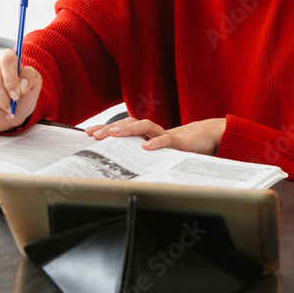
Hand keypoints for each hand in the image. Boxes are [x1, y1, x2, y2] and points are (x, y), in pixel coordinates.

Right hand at [0, 49, 41, 132]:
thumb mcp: (34, 84)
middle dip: (4, 99)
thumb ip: (30, 78)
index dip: (11, 80)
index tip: (16, 96)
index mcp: (6, 56)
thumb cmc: (22, 94)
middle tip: (10, 108)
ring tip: (4, 112)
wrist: (11, 108)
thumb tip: (22, 84)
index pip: (7, 61)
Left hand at [85, 117, 226, 154]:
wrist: (205, 140)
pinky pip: (167, 140)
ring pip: (145, 126)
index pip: (121, 128)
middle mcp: (152, 132)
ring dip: (129, 129)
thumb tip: (117, 168)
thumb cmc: (177, 148)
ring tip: (115, 134)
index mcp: (144, 135)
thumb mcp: (155, 154)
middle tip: (96, 135)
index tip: (88, 133)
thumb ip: (139, 157)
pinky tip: (147, 147)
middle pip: (128, 124)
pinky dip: (157, 142)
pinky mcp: (179, 142)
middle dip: (111, 128)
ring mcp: (164, 134)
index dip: (105, 129)